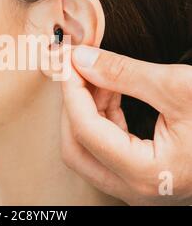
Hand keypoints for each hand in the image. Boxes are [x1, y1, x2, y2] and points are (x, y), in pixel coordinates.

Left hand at [61, 45, 191, 204]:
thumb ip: (123, 73)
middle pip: (76, 147)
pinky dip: (101, 116)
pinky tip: (109, 91)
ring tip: (96, 74)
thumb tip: (81, 58)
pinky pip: (105, 146)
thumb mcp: (178, 87)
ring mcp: (137, 184)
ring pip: (87, 148)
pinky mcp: (141, 173)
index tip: (68, 59)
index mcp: (147, 173)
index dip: (71, 90)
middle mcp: (136, 188)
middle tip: (76, 69)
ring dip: (86, 108)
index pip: (85, 129)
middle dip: (72, 104)